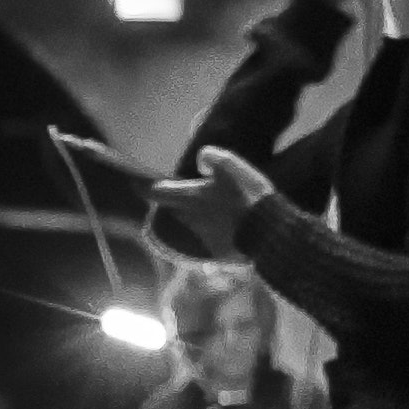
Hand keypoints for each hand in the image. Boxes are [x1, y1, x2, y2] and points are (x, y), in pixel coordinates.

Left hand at [146, 147, 268, 255]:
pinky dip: (214, 230)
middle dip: (177, 202)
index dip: (145, 188)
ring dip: (196, 216)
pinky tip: (228, 225)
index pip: (156, 192)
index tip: (139, 185)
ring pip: (191, 223)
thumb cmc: (248, 196)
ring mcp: (202, 236)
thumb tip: (201, 163)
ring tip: (211, 209)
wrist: (268, 232)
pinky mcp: (216, 251)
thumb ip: (212, 157)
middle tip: (186, 195)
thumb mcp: (232, 166)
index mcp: (189, 197)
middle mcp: (190, 218)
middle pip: (174, 209)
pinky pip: (209, 238)